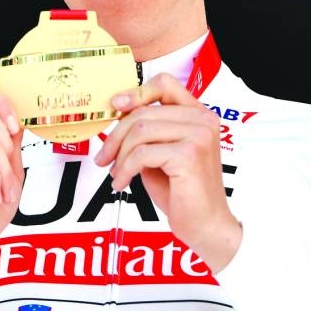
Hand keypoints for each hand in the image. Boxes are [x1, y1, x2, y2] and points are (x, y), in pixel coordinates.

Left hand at [93, 73, 241, 272]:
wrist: (206, 225)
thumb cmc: (183, 191)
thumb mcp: (161, 153)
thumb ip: (148, 132)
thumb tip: (117, 114)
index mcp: (198, 114)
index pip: (165, 84)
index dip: (136, 92)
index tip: (115, 106)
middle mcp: (203, 120)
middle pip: (144, 112)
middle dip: (116, 136)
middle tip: (104, 157)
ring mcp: (198, 136)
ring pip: (140, 131)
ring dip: (120, 155)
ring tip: (116, 173)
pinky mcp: (189, 155)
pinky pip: (142, 153)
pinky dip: (126, 169)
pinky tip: (123, 182)